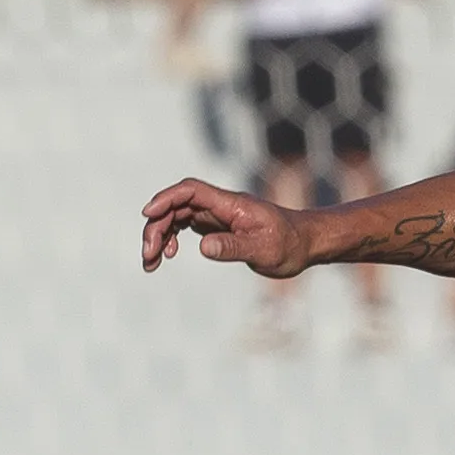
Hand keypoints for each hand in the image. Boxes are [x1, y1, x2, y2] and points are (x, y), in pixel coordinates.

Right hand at [141, 177, 312, 277]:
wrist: (306, 243)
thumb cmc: (289, 245)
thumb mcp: (264, 251)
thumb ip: (233, 247)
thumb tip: (203, 247)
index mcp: (231, 204)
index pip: (192, 192)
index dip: (166, 199)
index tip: (148, 215)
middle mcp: (221, 206)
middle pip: (178, 205)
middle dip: (157, 227)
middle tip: (148, 257)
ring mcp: (217, 215)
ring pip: (178, 216)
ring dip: (160, 235)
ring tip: (150, 263)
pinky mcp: (217, 226)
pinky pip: (185, 226)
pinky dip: (171, 238)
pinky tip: (168, 255)